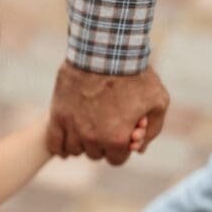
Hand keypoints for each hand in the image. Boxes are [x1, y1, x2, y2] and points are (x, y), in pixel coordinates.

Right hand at [47, 62, 169, 164]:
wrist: (105, 53)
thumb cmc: (135, 76)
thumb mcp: (157, 102)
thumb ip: (152, 129)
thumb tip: (138, 147)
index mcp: (117, 139)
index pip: (116, 159)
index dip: (121, 148)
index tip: (122, 135)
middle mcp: (92, 138)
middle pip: (94, 154)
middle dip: (102, 144)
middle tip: (106, 125)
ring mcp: (72, 127)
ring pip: (74, 149)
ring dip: (81, 143)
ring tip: (88, 127)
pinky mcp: (58, 115)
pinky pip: (53, 141)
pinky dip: (59, 145)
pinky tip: (65, 142)